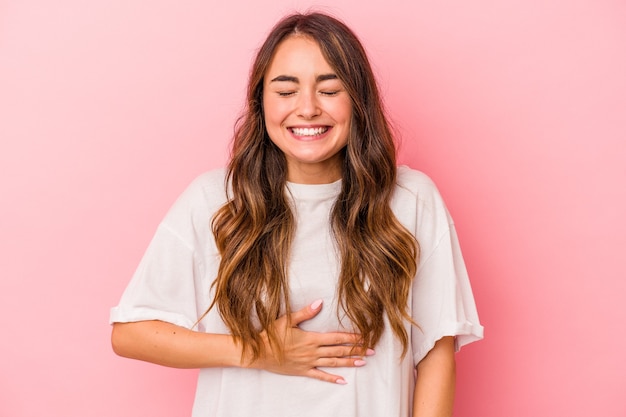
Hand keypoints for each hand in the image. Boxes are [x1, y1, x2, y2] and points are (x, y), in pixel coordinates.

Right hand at [249, 299, 374, 383]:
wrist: (259, 353)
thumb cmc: (271, 334)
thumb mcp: (287, 319)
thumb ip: (305, 312)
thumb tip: (320, 303)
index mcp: (311, 338)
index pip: (336, 338)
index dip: (351, 337)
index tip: (364, 337)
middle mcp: (313, 351)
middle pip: (339, 350)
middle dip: (356, 350)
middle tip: (371, 351)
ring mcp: (309, 362)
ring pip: (333, 363)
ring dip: (349, 363)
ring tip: (363, 363)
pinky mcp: (303, 371)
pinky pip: (320, 376)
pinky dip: (332, 379)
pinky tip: (342, 381)